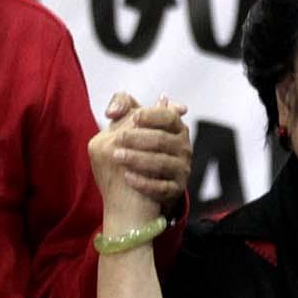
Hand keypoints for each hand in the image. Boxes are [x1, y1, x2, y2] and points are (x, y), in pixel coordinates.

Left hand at [90, 93, 192, 228]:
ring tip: (117, 156)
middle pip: (163, 140)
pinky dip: (144, 183)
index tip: (134, 118)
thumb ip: (124, 107)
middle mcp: (183, 148)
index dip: (152, 116)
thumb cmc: (138, 144)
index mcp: (176, 127)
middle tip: (118, 138)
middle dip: (139, 138)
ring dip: (138, 159)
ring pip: (162, 164)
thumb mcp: (134, 122)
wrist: (145, 184)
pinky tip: (127, 177)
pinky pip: (162, 188)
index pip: (169, 117)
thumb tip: (113, 110)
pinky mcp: (176, 190)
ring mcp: (181, 170)